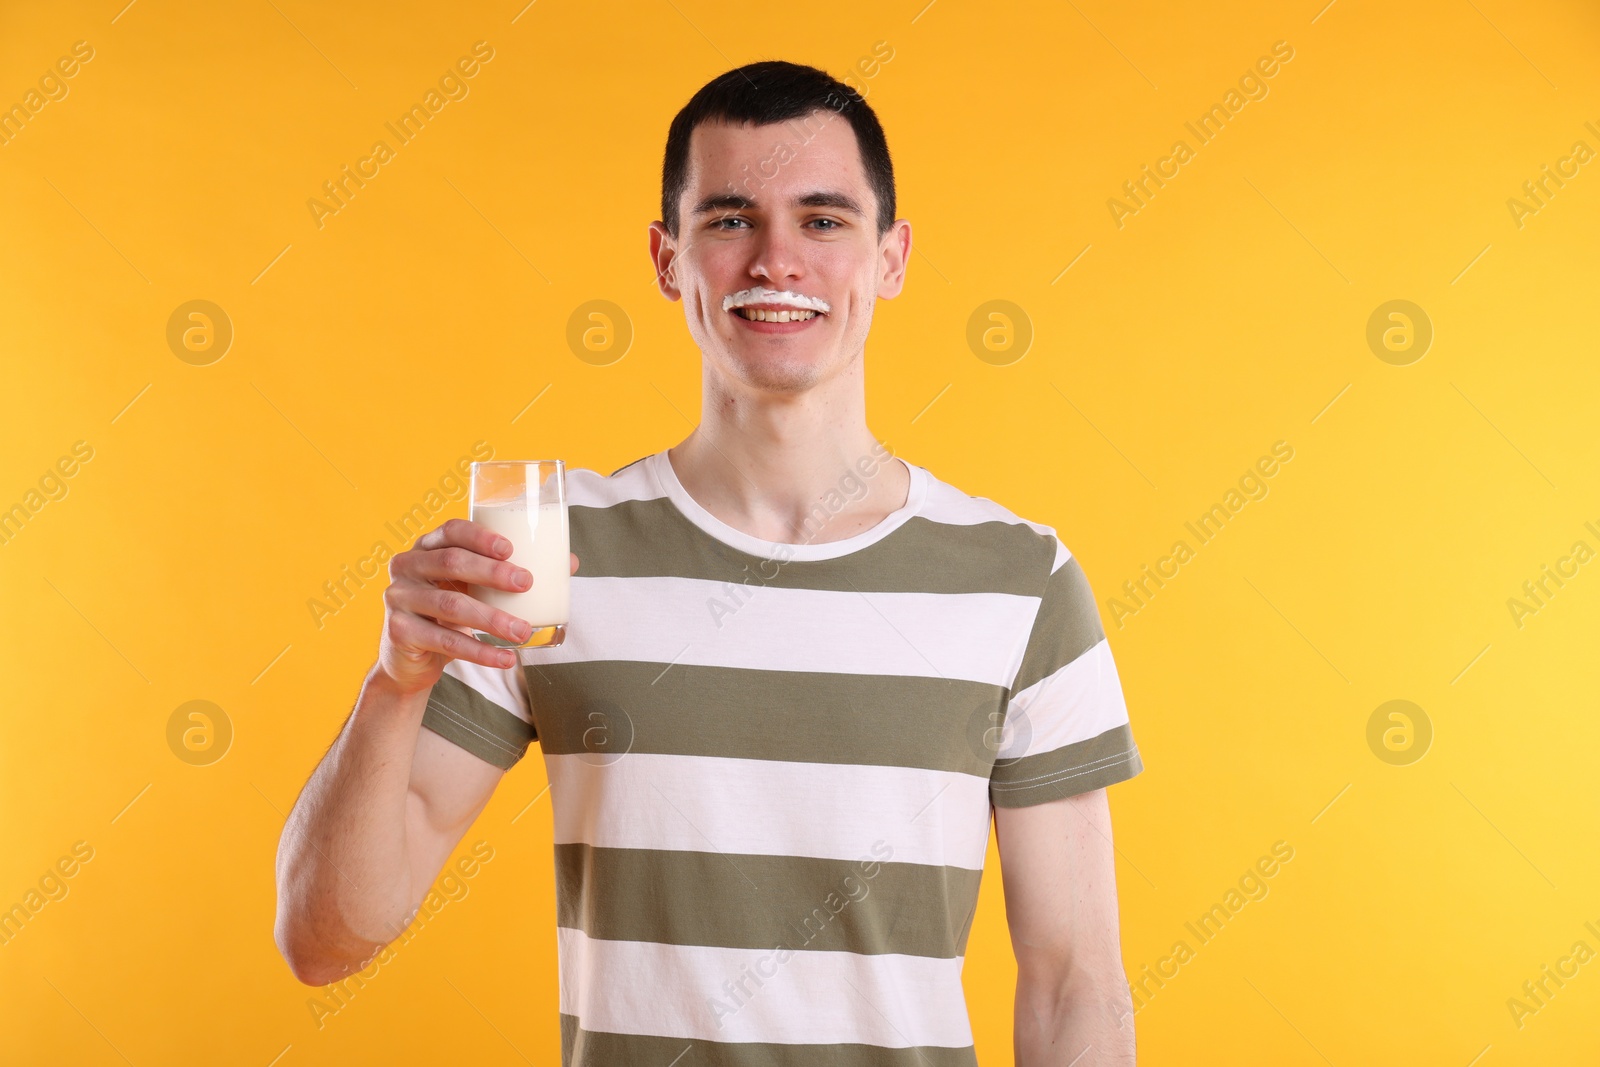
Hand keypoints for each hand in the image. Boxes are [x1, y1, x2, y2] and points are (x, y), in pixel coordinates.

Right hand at [376, 517, 578, 693]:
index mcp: (427, 547)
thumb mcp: (475, 590)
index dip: (480, 536)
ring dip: (492, 619)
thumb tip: (569, 563)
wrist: (411, 660)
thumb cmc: (451, 615)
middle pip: (451, 562)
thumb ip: (510, 575)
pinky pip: (445, 641)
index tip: (511, 548)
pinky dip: (479, 651)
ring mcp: (398, 598)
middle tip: (526, 583)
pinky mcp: (399, 631)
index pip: (451, 530)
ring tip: (523, 631)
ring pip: (450, 605)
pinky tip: (505, 659)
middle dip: (492, 573)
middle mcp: (407, 566)